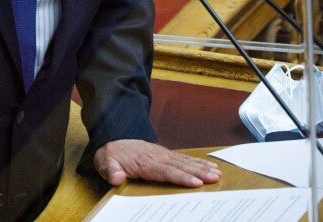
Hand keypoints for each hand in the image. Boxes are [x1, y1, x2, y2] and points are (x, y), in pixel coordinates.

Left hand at [93, 139, 221, 186]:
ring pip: (186, 161)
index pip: (166, 171)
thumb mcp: (105, 163)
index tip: (195, 182)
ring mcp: (163, 154)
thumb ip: (111, 171)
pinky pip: (185, 158)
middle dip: (199, 172)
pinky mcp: (166, 154)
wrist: (113, 138)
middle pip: (181, 166)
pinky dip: (198, 162)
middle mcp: (158, 157)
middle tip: (215, 178)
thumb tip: (116, 178)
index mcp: (145, 162)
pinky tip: (209, 165)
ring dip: (202, 167)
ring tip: (217, 173)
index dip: (181, 177)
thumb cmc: (111, 155)